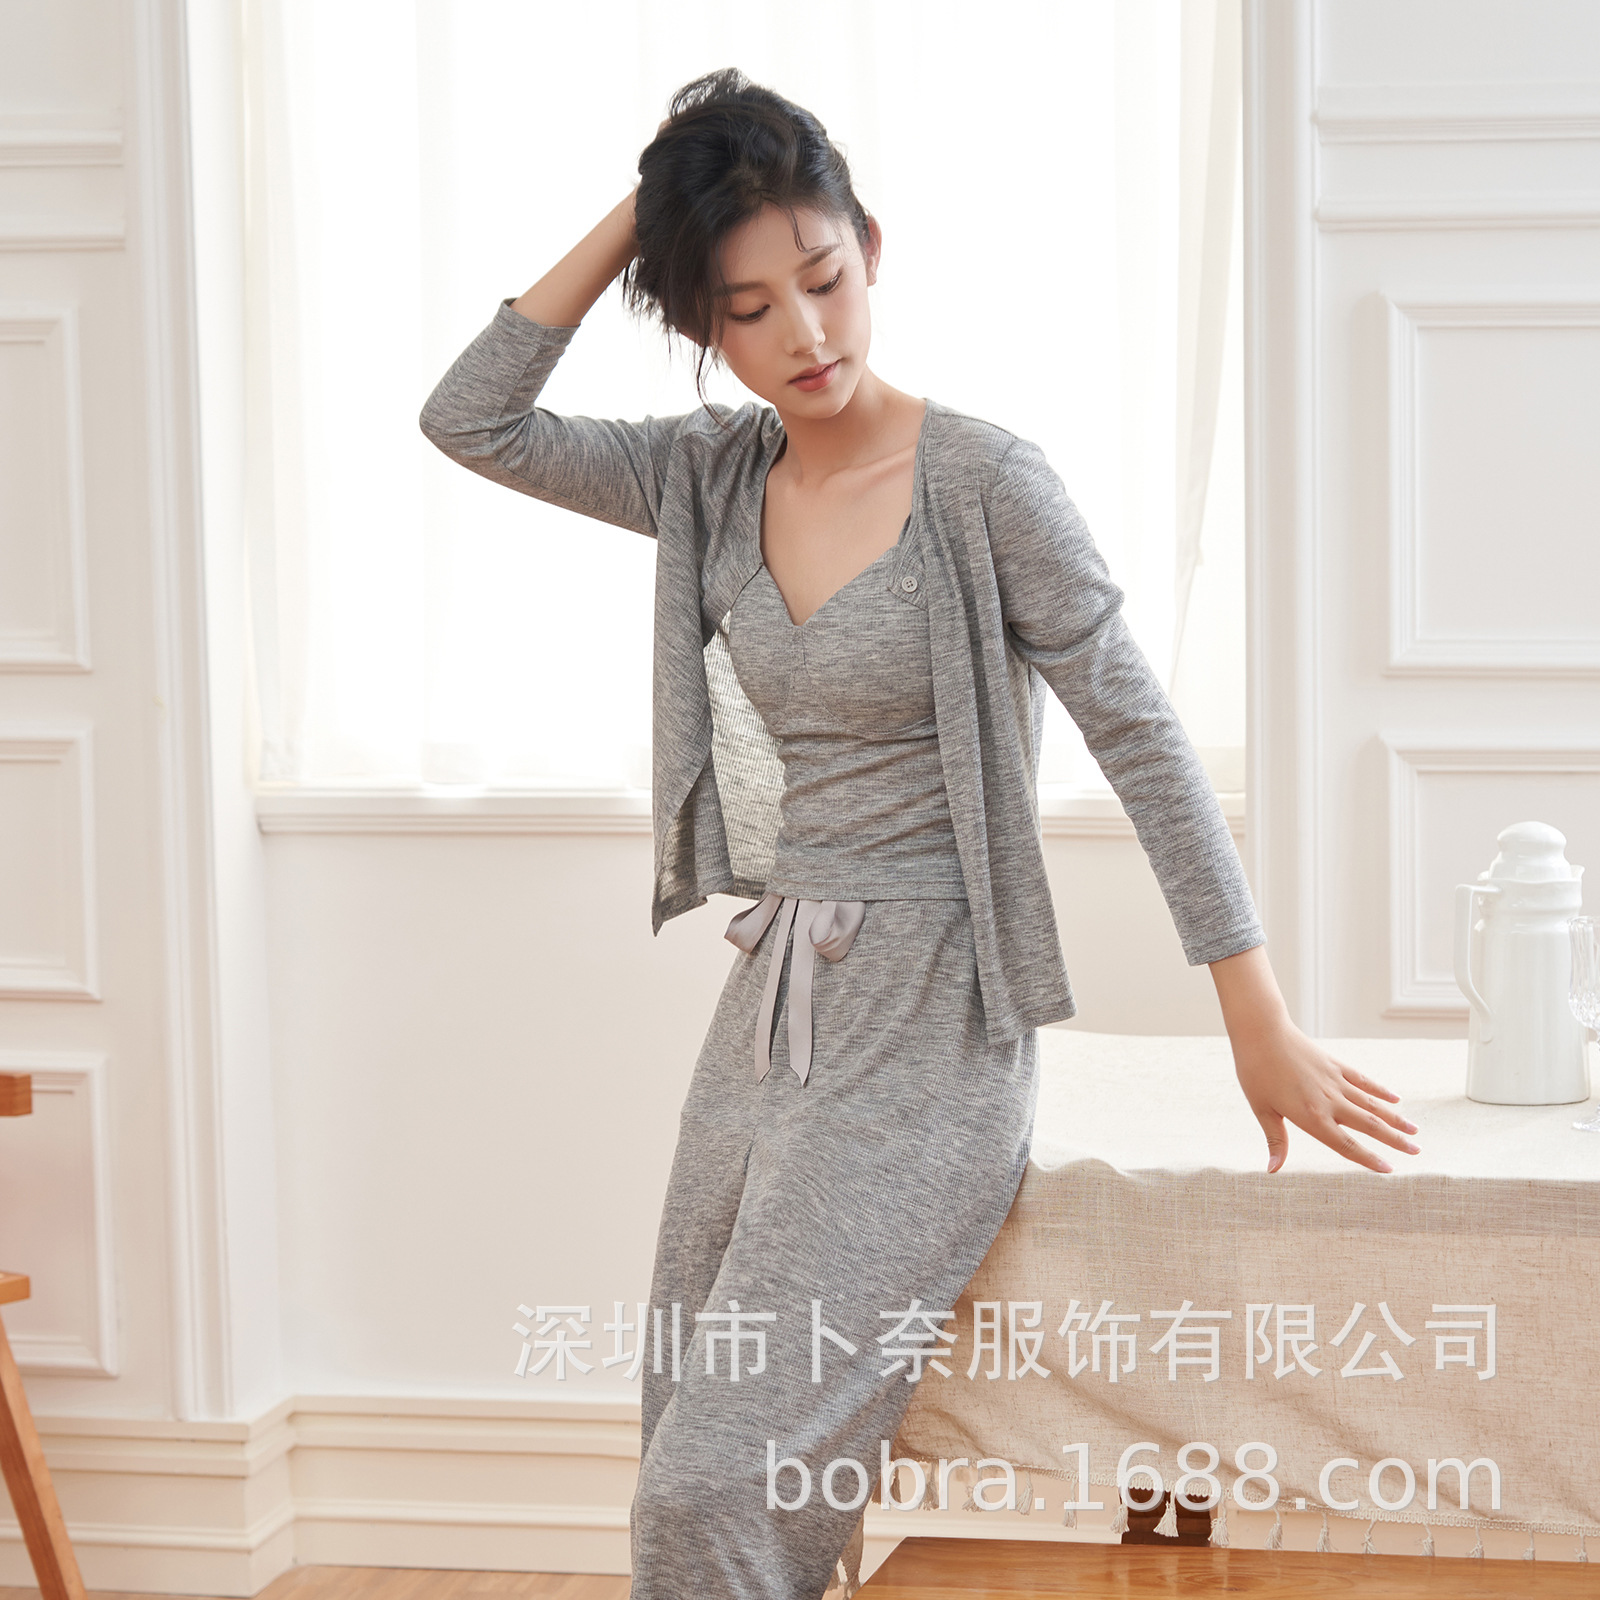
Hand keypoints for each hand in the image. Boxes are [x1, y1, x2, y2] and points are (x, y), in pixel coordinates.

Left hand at [1231, 1016, 1420, 1174]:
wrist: (1262, 1032)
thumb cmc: (1256, 1072)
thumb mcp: (1262, 1109)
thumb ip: (1275, 1140)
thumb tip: (1273, 1170)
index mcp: (1312, 1117)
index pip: (1346, 1145)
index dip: (1368, 1159)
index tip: (1389, 1169)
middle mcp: (1330, 1101)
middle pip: (1369, 1125)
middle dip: (1394, 1140)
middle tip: (1417, 1151)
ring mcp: (1335, 1081)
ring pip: (1372, 1104)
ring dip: (1394, 1117)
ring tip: (1415, 1129)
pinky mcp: (1335, 1064)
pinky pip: (1363, 1080)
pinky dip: (1380, 1090)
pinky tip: (1394, 1098)